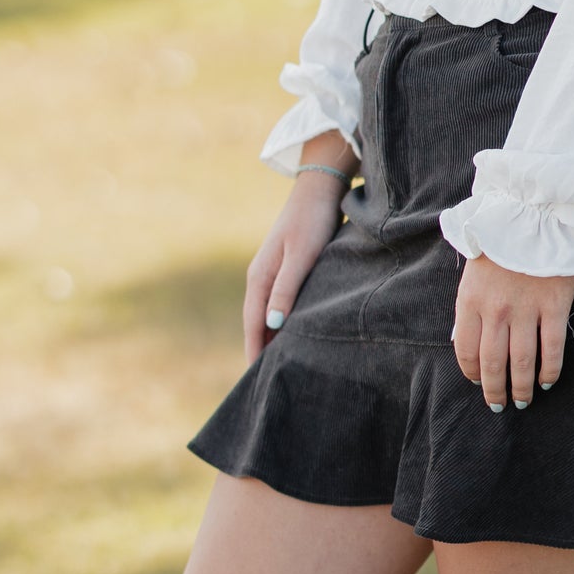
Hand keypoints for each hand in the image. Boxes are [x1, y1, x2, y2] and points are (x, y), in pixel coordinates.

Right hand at [244, 165, 352, 364]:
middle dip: (260, 352)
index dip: (256, 354)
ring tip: (280, 367)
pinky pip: (278, 305)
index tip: (257, 382)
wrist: (319, 188)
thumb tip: (273, 325)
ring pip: (268, 316)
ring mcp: (271, 274)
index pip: (254, 326)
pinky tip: (294, 334)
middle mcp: (260, 279)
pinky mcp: (285, 270)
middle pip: (257, 324)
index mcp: (259, 279)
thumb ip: (287, 289)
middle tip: (267, 384)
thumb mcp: (301, 256)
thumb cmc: (313, 222)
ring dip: (272, 339)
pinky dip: (282, 324)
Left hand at [452, 252, 573, 411]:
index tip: (477, 383)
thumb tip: (466, 342)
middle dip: (495, 390)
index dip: (471, 373)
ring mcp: (526, 310)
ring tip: (523, 400)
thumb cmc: (501, 243)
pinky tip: (546, 381)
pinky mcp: (554, 306)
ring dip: (521, 388)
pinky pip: (552, 349)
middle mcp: (495, 310)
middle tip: (499, 405)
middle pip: (492, 363)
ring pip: (521, 362)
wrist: (535, 215)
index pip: (465, 350)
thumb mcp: (473, 272)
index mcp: (470, 301)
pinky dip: (549, 370)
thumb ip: (470, 306)